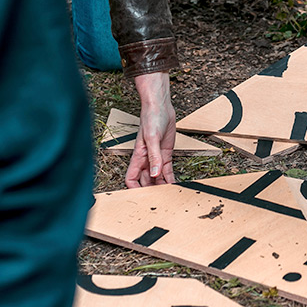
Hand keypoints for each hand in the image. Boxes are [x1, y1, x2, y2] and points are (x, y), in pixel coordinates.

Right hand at [126, 72, 176, 187]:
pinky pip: (167, 170)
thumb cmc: (151, 118)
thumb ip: (154, 156)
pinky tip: (175, 184)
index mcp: (138, 157)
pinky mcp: (165, 154)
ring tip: (170, 194)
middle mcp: (146, 160)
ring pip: (157, 178)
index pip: (130, 178)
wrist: (161, 107)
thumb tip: (154, 174)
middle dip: (151, 190)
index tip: (143, 197)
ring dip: (162, 186)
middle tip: (161, 199)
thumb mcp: (152, 138)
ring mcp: (156, 158)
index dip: (135, 189)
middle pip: (145, 181)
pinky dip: (170, 177)